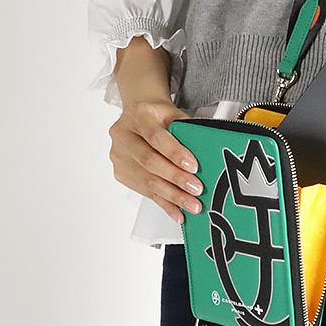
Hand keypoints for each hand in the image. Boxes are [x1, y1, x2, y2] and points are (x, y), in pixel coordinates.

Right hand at [108, 99, 202, 224]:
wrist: (139, 115)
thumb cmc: (158, 114)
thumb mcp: (174, 113)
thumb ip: (186, 130)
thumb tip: (206, 153)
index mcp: (138, 116)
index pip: (156, 136)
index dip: (175, 153)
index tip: (193, 167)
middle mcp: (123, 136)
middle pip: (150, 162)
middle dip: (176, 178)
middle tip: (196, 189)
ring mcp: (119, 156)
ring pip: (147, 180)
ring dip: (172, 196)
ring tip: (192, 205)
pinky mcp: (121, 173)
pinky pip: (145, 191)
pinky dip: (164, 204)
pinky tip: (177, 212)